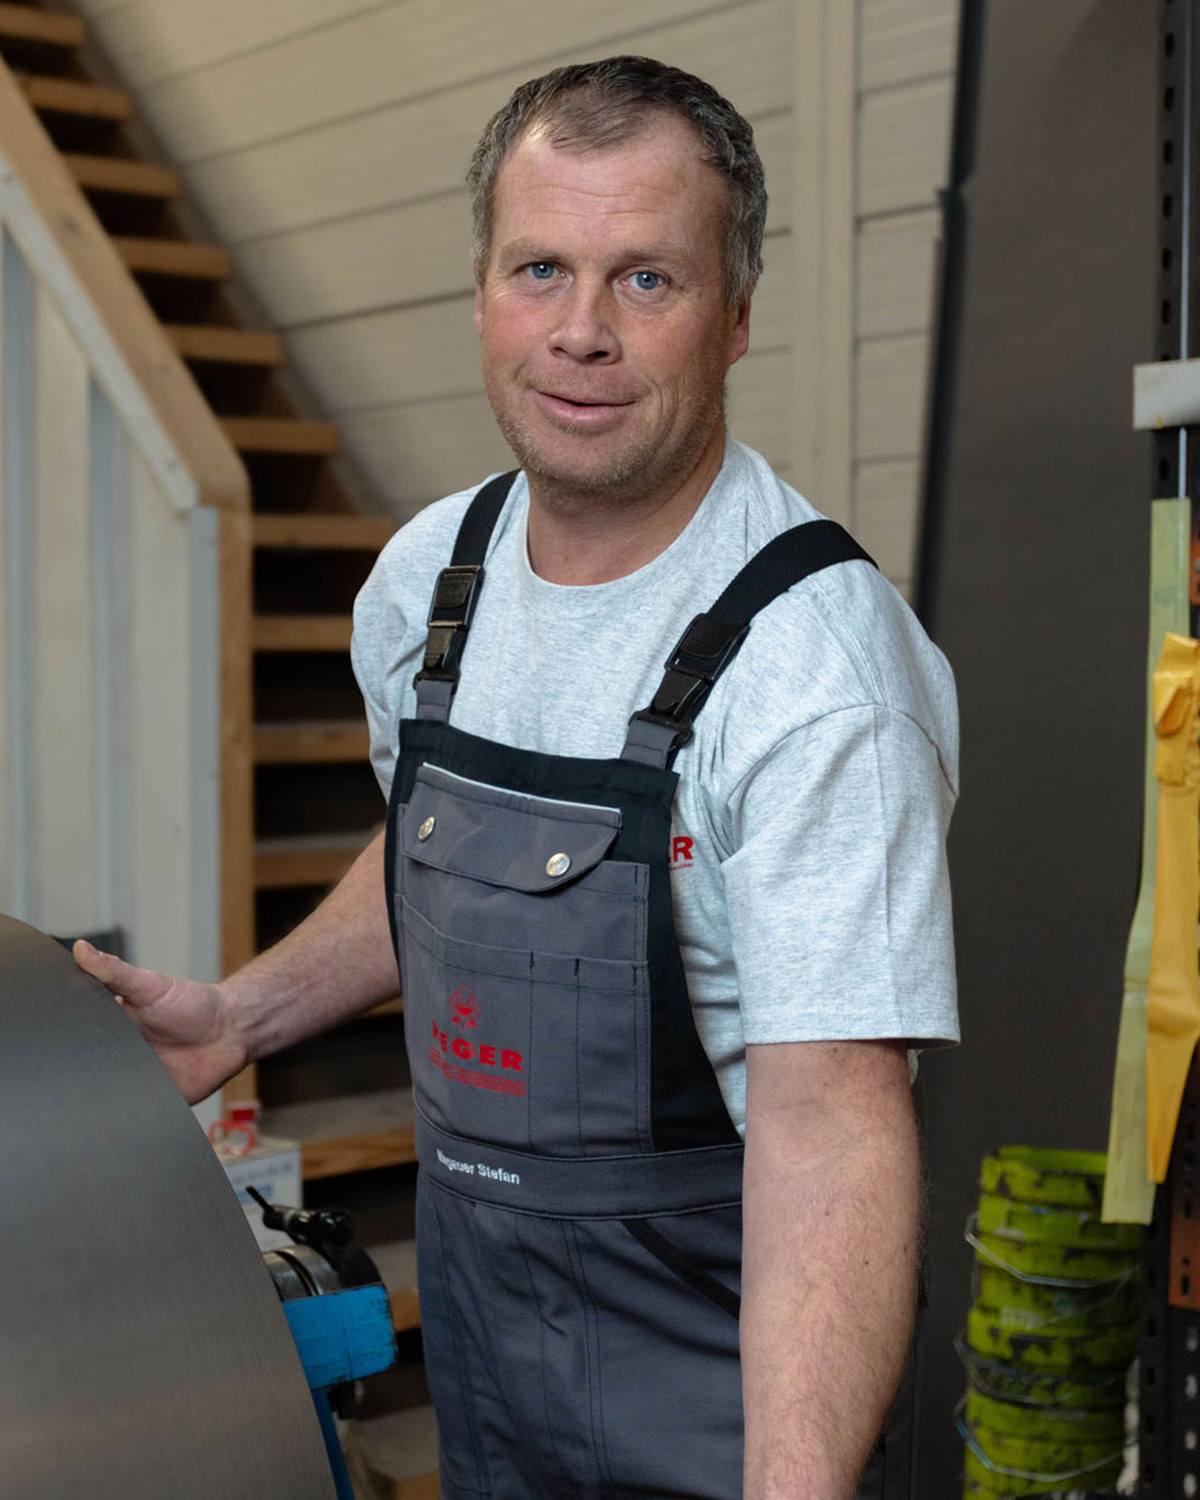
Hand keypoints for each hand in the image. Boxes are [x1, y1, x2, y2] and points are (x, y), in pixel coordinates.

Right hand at [72, 942, 247, 1103]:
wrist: (230, 1032)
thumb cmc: (193, 1004)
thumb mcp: (149, 985)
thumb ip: (115, 972)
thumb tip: (81, 949)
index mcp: (111, 1028)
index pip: (77, 1037)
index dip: (66, 1039)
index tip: (56, 1039)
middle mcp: (117, 1055)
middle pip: (86, 1068)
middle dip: (80, 1070)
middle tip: (93, 1062)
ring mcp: (132, 1078)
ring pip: (104, 1092)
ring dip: (100, 1092)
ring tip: (110, 1082)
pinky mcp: (150, 1100)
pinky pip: (131, 1111)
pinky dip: (126, 1111)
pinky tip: (128, 1103)